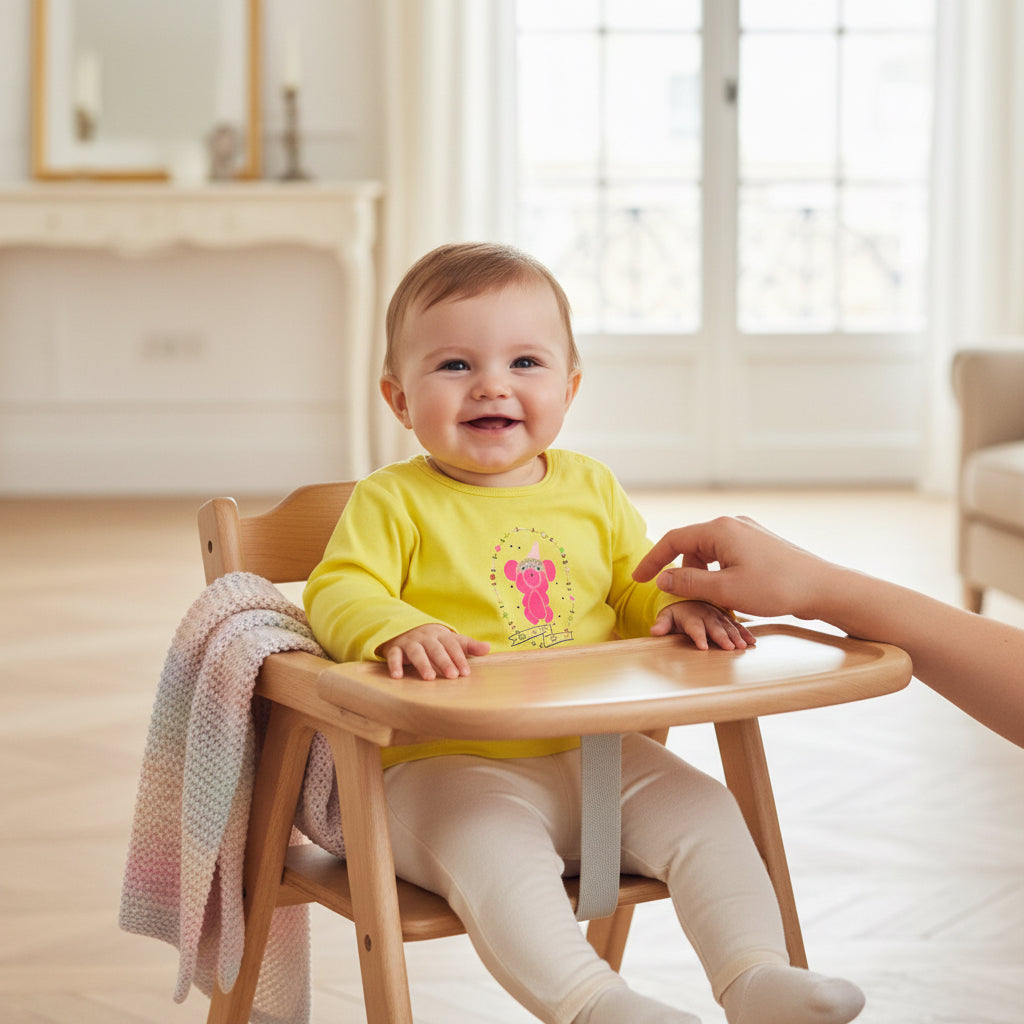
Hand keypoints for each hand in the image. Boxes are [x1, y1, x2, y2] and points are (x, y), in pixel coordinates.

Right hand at [380, 623, 489, 679]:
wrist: (405, 627)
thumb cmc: (434, 640)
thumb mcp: (451, 640)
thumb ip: (469, 646)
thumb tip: (488, 648)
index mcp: (441, 635)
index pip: (452, 645)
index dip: (459, 658)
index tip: (465, 673)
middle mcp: (425, 637)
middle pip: (436, 649)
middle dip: (444, 662)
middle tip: (452, 676)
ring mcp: (409, 642)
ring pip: (416, 652)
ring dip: (422, 664)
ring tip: (429, 678)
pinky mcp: (395, 648)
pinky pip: (393, 656)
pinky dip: (395, 665)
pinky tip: (397, 676)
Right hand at [633, 516, 832, 621]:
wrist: (823, 587)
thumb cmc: (776, 588)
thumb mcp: (725, 590)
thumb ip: (688, 583)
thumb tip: (662, 579)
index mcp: (720, 530)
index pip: (673, 540)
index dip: (652, 560)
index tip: (638, 579)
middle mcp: (732, 524)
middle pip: (692, 546)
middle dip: (683, 573)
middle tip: (685, 599)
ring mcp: (748, 532)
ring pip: (710, 553)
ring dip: (704, 577)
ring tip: (715, 602)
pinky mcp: (759, 543)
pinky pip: (727, 556)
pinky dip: (720, 574)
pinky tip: (732, 594)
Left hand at [650, 600, 756, 650]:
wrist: (690, 598)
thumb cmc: (677, 613)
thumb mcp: (667, 616)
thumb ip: (662, 624)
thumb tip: (654, 631)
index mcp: (691, 615)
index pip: (694, 627)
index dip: (698, 636)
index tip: (703, 647)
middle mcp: (707, 614)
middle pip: (715, 627)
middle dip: (722, 637)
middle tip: (729, 648)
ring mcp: (719, 616)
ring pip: (728, 626)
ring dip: (736, 636)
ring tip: (743, 646)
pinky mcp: (728, 618)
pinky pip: (737, 625)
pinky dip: (745, 632)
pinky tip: (752, 642)